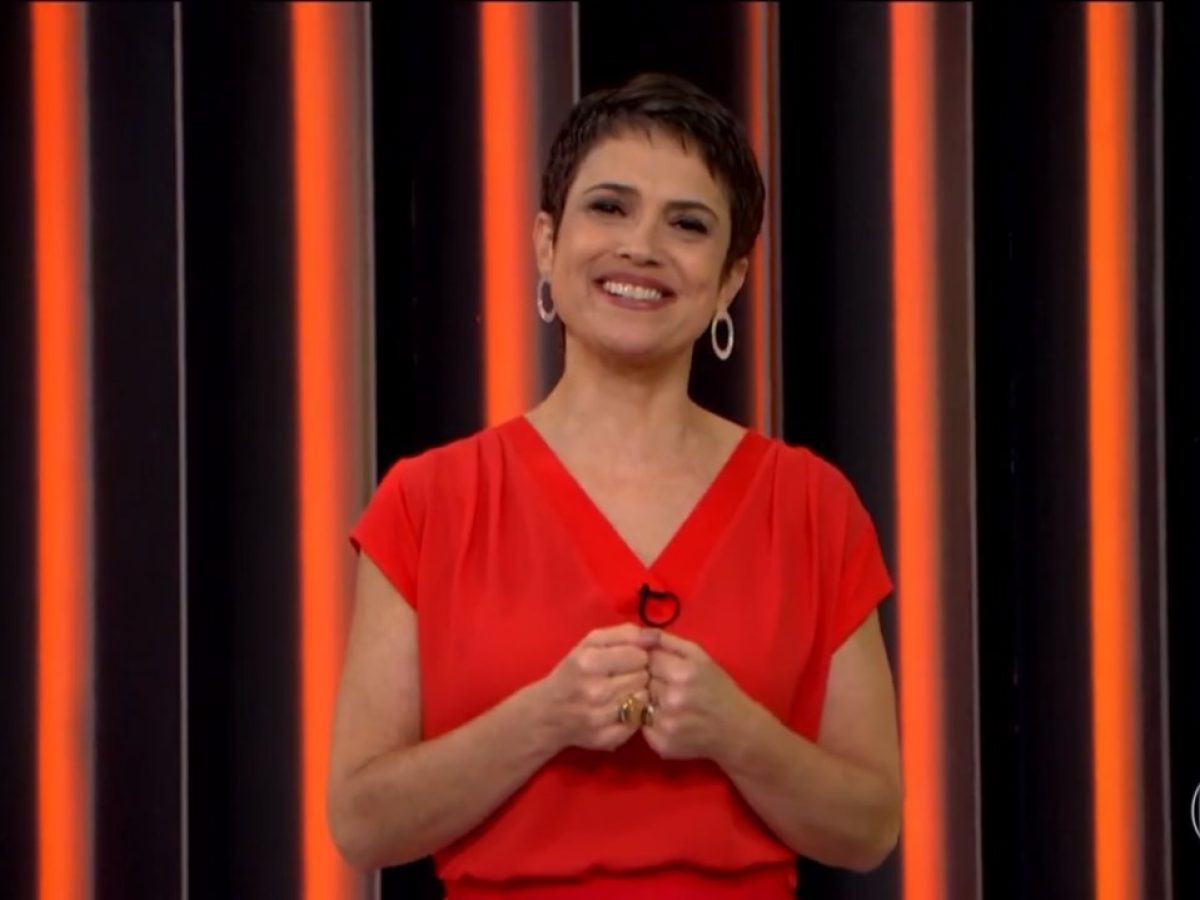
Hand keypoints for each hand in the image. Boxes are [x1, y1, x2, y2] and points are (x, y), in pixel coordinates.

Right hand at [537, 623, 660, 752]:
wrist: (548, 713)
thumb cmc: (572, 672)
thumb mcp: (590, 643)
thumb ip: (625, 634)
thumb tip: (655, 636)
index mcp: (589, 663)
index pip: (638, 655)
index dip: (635, 655)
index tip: (626, 659)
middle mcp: (595, 691)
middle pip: (643, 677)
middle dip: (637, 674)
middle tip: (622, 677)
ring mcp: (601, 718)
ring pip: (644, 699)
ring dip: (637, 694)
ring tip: (622, 692)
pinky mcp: (607, 738)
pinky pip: (639, 721)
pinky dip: (634, 714)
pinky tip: (621, 710)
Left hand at [642, 630, 755, 762]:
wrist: (736, 730)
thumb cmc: (718, 688)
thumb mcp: (700, 656)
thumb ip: (668, 641)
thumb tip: (640, 633)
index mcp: (682, 673)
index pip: (647, 660)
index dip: (655, 663)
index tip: (667, 669)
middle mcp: (672, 700)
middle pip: (641, 682)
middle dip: (652, 682)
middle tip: (671, 688)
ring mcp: (665, 725)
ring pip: (639, 704)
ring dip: (650, 702)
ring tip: (671, 705)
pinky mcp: (661, 744)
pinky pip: (642, 726)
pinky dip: (651, 723)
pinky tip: (670, 721)